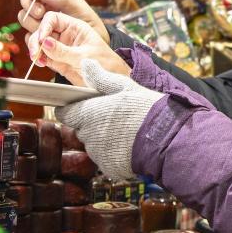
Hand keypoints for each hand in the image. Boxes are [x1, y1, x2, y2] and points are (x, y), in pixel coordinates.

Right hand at [18, 0, 109, 43]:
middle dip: (29, 4)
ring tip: (46, 30)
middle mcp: (45, 5)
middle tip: (40, 13)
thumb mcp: (80, 9)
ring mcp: (39, 20)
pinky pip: (27, 35)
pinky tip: (44, 42)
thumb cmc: (89, 25)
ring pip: (23, 16)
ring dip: (31, 22)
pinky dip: (33, 39)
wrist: (91, 48)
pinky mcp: (37, 35)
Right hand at [28, 11, 129, 85]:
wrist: (111, 83)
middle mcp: (66, 35)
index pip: (53, 18)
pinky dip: (39, 59)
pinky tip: (40, 63)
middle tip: (35, 52)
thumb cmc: (105, 64)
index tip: (42, 39)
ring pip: (41, 43)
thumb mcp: (85, 56)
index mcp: (75, 27)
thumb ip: (63, 51)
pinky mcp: (58, 61)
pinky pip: (43, 56)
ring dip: (35, 49)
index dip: (44, 26)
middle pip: (43, 30)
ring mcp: (61, 48)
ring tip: (37, 59)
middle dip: (36, 39)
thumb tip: (44, 43)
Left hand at [56, 59, 164, 179]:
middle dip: (92, 124)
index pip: (65, 114)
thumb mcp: (124, 87)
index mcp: (88, 114)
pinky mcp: (108, 168)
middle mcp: (88, 136)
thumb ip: (100, 78)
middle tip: (114, 118)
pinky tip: (129, 147)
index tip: (83, 108)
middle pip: (81, 130)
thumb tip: (85, 64)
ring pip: (93, 145)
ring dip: (103, 140)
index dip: (72, 110)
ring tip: (125, 133)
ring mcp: (98, 154)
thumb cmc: (145, 108)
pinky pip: (105, 160)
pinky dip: (114, 155)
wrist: (166, 137)